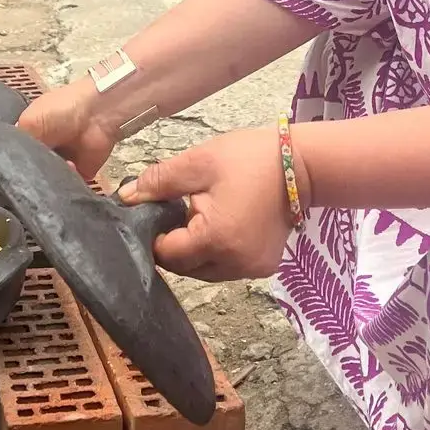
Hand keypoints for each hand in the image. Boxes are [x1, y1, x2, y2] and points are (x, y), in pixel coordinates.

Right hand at [17, 78, 117, 183]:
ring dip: (50, 179)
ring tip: (51, 170)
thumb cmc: (62, 109)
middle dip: (31, 176)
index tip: (13, 171)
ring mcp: (62, 164)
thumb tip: (8, 165)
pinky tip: (68, 169)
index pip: (16, 157)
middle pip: (31, 172)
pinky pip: (69, 187)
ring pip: (49, 182)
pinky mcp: (79, 175)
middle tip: (32, 175)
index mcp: (30, 137)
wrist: (96, 114)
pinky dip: (67, 184)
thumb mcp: (30, 121)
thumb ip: (16, 144)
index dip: (14, 165)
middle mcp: (44, 152)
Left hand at [121, 126, 296, 281]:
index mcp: (215, 240)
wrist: (304, 164)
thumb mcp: (199, 162)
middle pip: (185, 267)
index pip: (166, 254)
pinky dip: (216, 252)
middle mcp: (234, 264)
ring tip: (200, 216)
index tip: (153, 213)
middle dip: (174, 244)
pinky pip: (226, 267)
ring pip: (205, 271)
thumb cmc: (250, 159)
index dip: (153, 235)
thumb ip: (159, 182)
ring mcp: (251, 269)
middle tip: (176, 211)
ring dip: (195, 251)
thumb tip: (126, 198)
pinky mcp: (263, 267)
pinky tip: (221, 225)